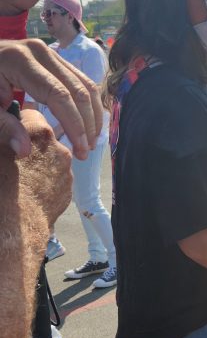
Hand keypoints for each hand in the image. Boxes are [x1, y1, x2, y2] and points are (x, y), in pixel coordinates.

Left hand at [0, 39, 102, 157]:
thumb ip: (3, 126)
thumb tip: (25, 150)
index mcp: (20, 60)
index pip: (59, 95)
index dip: (74, 125)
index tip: (80, 151)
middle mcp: (40, 51)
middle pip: (78, 89)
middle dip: (87, 123)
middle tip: (87, 151)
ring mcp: (48, 51)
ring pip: (84, 83)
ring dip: (92, 115)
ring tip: (90, 141)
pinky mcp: (52, 57)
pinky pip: (78, 79)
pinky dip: (86, 104)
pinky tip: (86, 124)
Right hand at [14, 110, 72, 227]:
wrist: (13, 224)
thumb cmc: (1, 184)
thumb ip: (5, 131)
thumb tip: (10, 125)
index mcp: (39, 133)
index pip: (31, 113)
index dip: (20, 122)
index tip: (11, 133)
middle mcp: (59, 149)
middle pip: (44, 139)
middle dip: (32, 145)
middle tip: (14, 161)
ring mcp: (66, 172)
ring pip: (52, 160)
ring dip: (41, 164)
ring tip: (22, 180)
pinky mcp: (68, 191)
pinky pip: (57, 180)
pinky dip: (46, 183)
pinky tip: (31, 192)